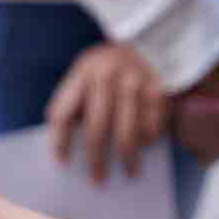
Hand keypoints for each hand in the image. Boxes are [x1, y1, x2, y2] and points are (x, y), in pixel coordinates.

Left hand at [45, 43, 167, 181]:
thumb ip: (78, 98)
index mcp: (82, 71)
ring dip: (127, 159)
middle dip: (95, 160)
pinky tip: (147, 149)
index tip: (62, 164)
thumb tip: (70, 146)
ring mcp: (134, 80)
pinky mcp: (159, 88)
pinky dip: (149, 140)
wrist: (151, 37)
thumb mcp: (88, 70)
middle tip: (97, 181)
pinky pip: (152, 125)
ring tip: (128, 173)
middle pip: (95, 129)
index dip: (59, 142)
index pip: (63, 113)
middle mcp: (106, 74)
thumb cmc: (112, 65)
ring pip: (126, 133)